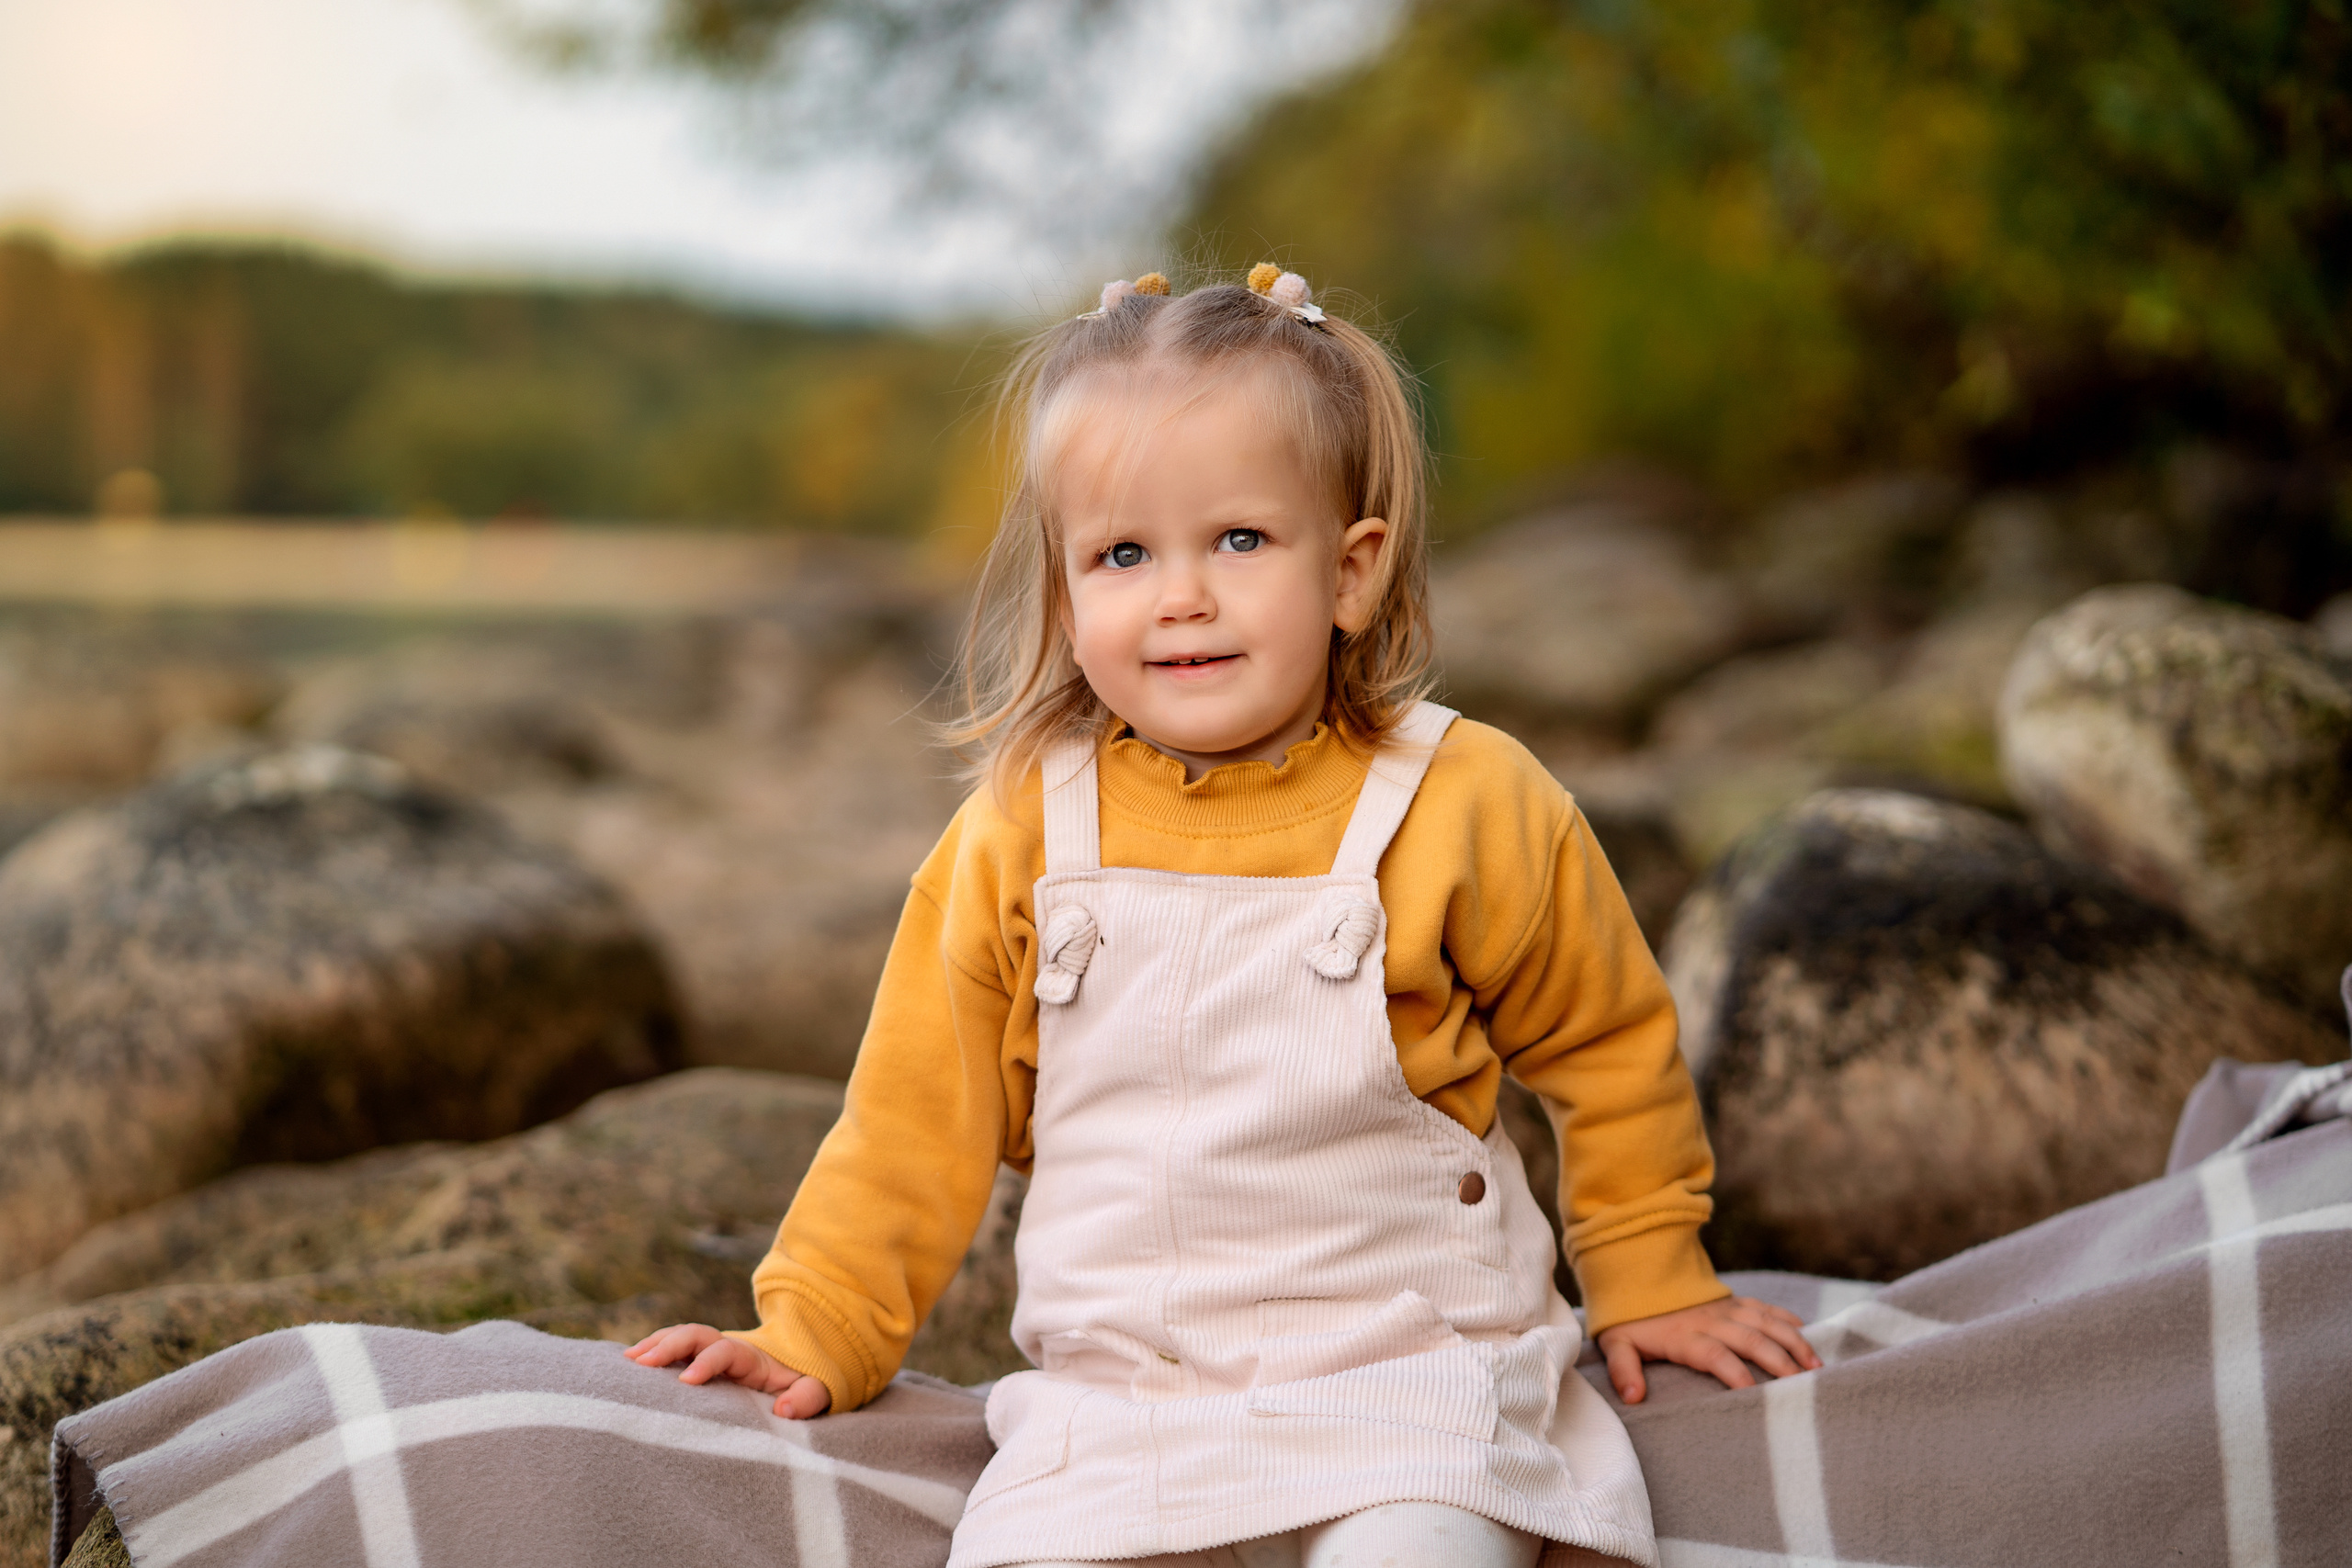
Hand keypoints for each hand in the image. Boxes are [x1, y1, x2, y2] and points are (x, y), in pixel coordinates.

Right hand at [625, 1323, 832, 1418]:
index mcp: (753, 1356)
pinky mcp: (699, 1361)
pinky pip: (673, 1350)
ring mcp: (711, 1351)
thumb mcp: (816, 1391)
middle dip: (668, 1345)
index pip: (725, 1350)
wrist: (799, 1371)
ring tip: (626, 1361)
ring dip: (654, 1344)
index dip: (706, 1362)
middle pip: (695, 1334)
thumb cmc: (803, 1386)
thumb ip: (807, 1398)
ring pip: (680, 1336)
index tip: (686, 1382)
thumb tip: (784, 1410)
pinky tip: (627, 1367)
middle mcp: (728, 1347)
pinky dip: (651, 1352)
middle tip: (641, 1364)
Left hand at [1594, 1295, 1820, 1403]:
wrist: (1639, 1277)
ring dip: (1792, 1343)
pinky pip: (1767, 1308)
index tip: (1753, 1393)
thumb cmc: (1631, 1321)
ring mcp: (1726, 1308)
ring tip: (1816, 1367)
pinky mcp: (1735, 1301)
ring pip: (1766, 1323)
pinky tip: (1809, 1336)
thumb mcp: (1617, 1344)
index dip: (1733, 1372)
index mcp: (1684, 1336)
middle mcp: (1711, 1321)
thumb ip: (1623, 1370)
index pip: (1714, 1354)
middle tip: (1802, 1386)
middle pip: (1750, 1340)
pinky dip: (1788, 1321)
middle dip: (1778, 1362)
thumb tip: (1633, 1397)